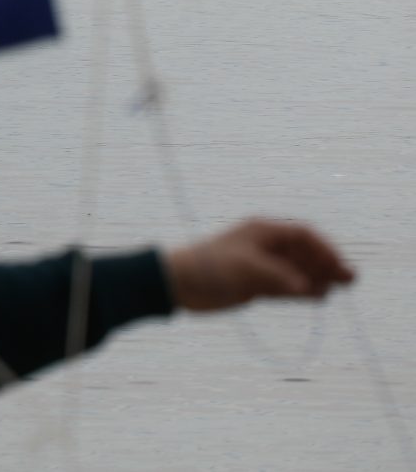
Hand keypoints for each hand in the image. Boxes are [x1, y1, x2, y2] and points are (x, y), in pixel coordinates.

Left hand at [164, 219, 354, 312]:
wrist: (179, 283)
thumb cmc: (211, 266)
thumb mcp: (248, 270)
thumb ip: (281, 278)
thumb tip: (310, 289)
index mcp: (262, 232)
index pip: (302, 235)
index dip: (324, 248)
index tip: (339, 264)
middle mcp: (264, 247)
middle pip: (303, 253)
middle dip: (326, 265)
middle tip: (350, 279)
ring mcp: (261, 266)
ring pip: (296, 271)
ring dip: (317, 279)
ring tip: (339, 290)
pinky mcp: (255, 284)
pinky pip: (286, 286)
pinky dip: (301, 291)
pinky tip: (319, 298)